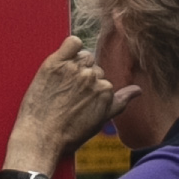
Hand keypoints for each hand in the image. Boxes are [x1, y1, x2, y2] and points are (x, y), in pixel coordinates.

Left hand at [4, 35, 134, 171]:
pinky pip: (72, 42)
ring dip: (77, 64)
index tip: (79, 102)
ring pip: (84, 55)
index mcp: (106, 92)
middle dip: (84, 78)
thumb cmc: (68, 134)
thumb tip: (138, 90)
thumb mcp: (100, 121)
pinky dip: (71, 46)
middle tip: (69, 96)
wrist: (39, 136)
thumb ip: (120, 102)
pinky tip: (64, 58)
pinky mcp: (56, 62)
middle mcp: (93, 78)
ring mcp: (75, 69)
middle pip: (94, 67)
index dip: (91, 92)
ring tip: (63, 83)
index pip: (105, 81)